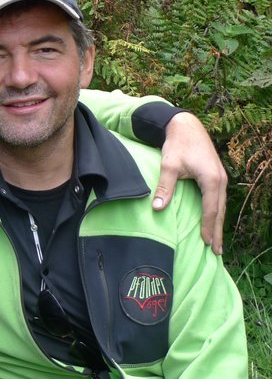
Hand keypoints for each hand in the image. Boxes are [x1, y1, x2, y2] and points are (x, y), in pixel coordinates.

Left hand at [152, 112, 226, 253]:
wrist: (186, 127)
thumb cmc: (178, 145)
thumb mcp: (169, 165)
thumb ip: (165, 187)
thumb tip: (157, 208)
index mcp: (211, 179)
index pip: (210, 209)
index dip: (208, 226)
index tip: (206, 243)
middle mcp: (220, 180)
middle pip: (220, 210)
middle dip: (218, 231)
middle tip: (217, 252)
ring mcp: (220, 177)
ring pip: (221, 205)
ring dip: (218, 223)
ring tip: (216, 242)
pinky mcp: (216, 176)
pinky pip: (218, 199)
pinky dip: (216, 212)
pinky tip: (213, 221)